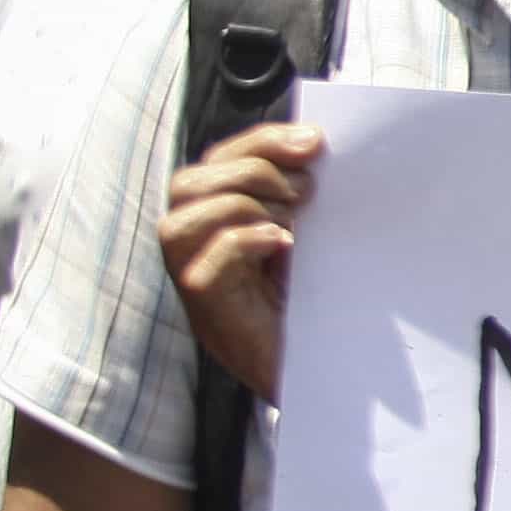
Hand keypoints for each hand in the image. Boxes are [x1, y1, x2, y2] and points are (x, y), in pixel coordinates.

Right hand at [161, 120, 318, 404]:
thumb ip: (298, 192)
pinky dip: (247, 241)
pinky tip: (283, 246)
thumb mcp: (307, 233)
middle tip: (307, 191)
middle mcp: (193, 244)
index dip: (261, 142)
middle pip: (191, 181)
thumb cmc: (316, 299)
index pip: (218, 160)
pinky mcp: (204, 306)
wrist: (324, 368)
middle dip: (254, 170)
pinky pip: (206, 260)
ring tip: (294, 226)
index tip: (316, 142)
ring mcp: (191, 275)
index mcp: (216, 216)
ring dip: (248, 205)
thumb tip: (314, 144)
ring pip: (186, 215)